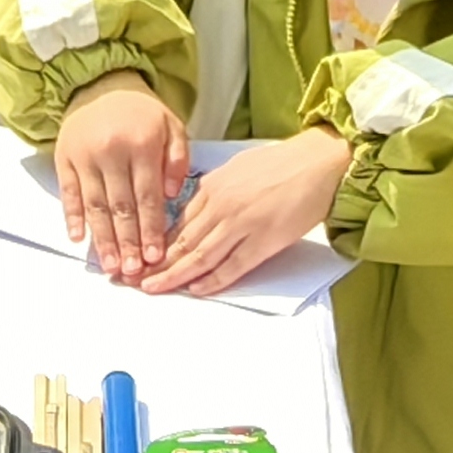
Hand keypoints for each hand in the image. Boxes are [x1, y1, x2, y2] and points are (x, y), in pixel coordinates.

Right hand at [55, 72, 189, 281]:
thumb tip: (171, 195)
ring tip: (110, 265)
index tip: (155, 256)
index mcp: (141, 144)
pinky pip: (68, 192)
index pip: (147, 195)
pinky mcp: (64, 158)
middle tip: (132, 270)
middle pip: (120, 205)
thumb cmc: (140, 112)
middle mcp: (111, 151)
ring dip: (102, 238)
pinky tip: (79, 238)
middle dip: (127, 241)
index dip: (151, 228)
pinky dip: (72, 217)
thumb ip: (178, 159)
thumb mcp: (171, 125)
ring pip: (94, 204)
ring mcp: (84, 156)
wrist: (100, 84)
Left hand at [145, 127, 347, 297]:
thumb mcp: (237, 169)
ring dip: (175, 276)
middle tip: (134, 281)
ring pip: (200, 256)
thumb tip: (197, 211)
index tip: (140, 257)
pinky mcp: (264, 241)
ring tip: (155, 289)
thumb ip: (214, 190)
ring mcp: (242, 224)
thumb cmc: (281, 163)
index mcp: (213, 186)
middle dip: (156, 265)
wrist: (317, 162)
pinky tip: (196, 290)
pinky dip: (212, 281)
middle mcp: (222, 205)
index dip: (155, 244)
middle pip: (181, 242)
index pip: (176, 222)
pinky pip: (232, 266)